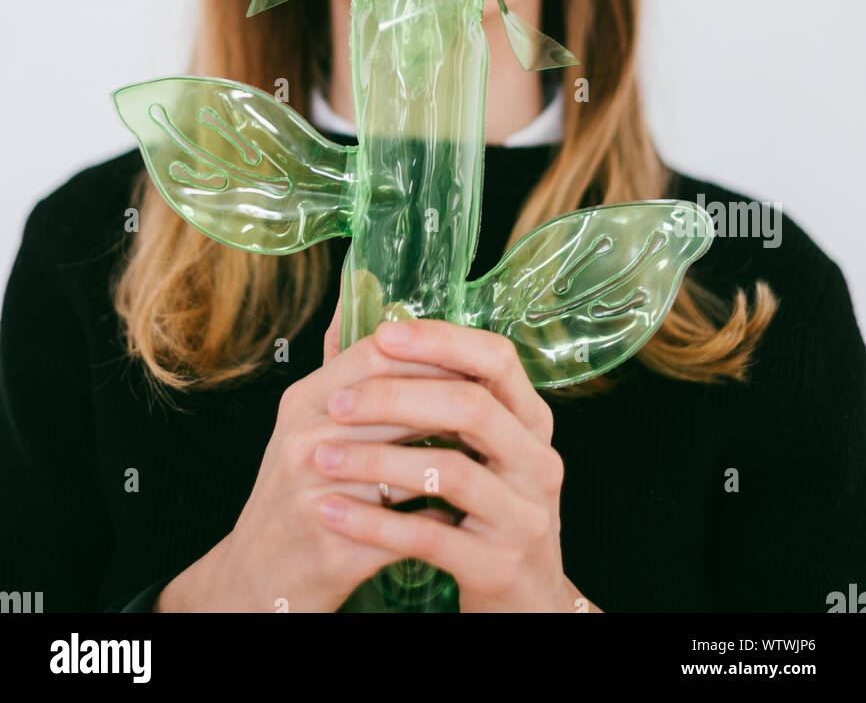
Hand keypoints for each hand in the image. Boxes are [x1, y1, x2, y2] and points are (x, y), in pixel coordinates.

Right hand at [154, 296, 465, 612]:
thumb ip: (341, 363)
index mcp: (303, 403)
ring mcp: (316, 496)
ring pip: (404, 466)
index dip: (429, 351)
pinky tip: (465, 512)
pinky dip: (441, 519)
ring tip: (491, 455)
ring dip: (454, 460)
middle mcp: (304, 443)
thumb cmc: (292, 495)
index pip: (374, 354)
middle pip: (394, 403)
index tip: (471, 361)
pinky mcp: (334, 550)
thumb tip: (359, 291)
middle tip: (497, 405)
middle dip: (452, 403)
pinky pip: (405, 528)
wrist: (254, 581)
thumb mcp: (307, 422)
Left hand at [312, 318, 600, 612]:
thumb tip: (363, 319)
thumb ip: (434, 389)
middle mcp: (538, 461)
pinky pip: (430, 536)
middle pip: (472, 407)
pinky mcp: (499, 565)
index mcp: (531, 421)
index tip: (383, 335)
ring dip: (377, 462)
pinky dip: (376, 523)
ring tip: (323, 459)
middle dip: (397, 397)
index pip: (497, 359)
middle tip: (337, 404)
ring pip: (450, 471)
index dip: (441, 341)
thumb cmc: (487, 510)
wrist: (526, 602)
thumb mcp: (479, 449)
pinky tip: (334, 512)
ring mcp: (524, 515)